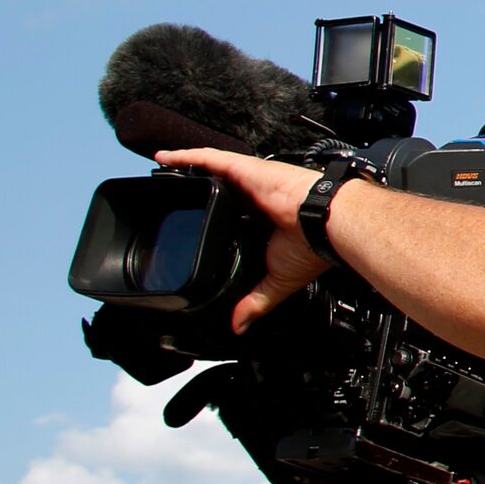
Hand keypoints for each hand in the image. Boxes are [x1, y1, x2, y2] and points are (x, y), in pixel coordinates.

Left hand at [155, 147, 340, 332]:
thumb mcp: (275, 280)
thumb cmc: (312, 245)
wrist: (325, 221)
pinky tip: (164, 158)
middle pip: (219, 191)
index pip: (234, 214)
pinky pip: (210, 158)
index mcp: (264, 220)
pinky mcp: (245, 169)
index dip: (215, 216)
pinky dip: (186, 157)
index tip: (198, 221)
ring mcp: (249, 181)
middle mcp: (255, 197)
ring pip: (210, 171)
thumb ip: (254, 301)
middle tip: (172, 197)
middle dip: (198, 191)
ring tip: (159, 171)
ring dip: (185, 170)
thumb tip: (240, 326)